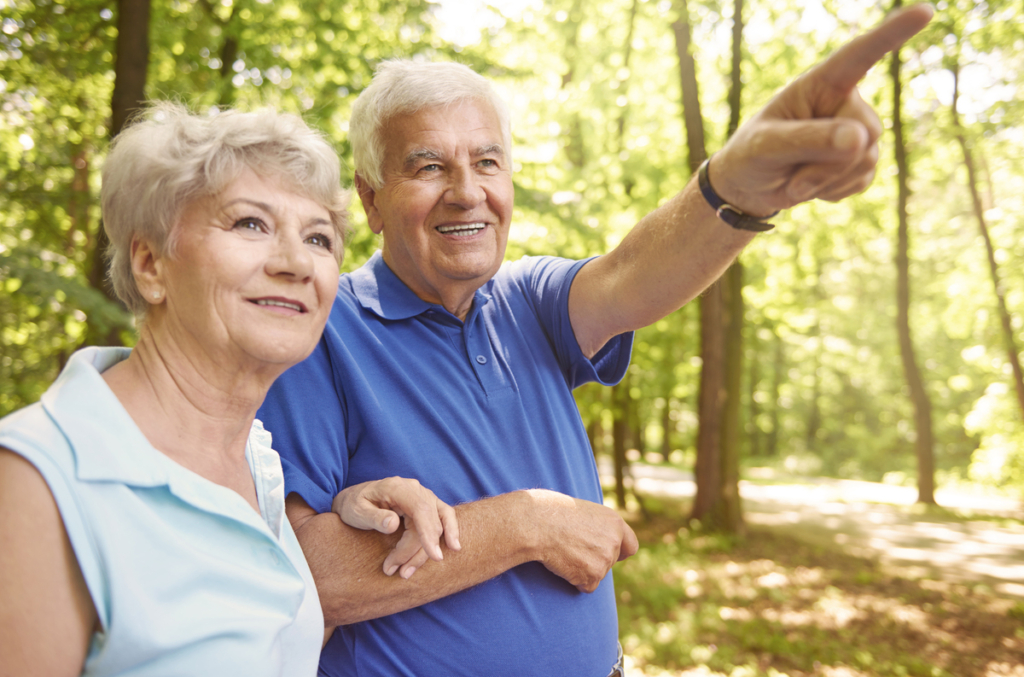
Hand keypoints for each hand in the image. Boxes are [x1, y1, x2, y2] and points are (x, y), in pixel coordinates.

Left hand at [332, 477, 460, 577]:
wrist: (355, 500)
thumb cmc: (354, 505)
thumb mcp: (356, 511)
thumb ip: (374, 517)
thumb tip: (393, 525)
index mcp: (397, 487)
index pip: (420, 510)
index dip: (428, 534)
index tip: (433, 556)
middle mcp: (414, 489)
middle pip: (428, 523)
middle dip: (417, 551)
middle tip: (398, 572)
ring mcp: (423, 496)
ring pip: (436, 525)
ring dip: (425, 551)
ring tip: (406, 572)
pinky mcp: (427, 505)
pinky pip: (444, 516)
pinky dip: (450, 531)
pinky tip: (455, 547)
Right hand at [525, 489, 638, 592]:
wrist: (538, 523)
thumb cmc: (554, 513)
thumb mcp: (584, 512)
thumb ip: (599, 528)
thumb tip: (598, 542)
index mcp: (615, 522)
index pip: (630, 546)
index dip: (620, 552)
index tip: (610, 554)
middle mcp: (614, 541)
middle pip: (610, 562)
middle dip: (594, 559)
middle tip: (572, 548)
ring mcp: (605, 560)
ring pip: (598, 574)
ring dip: (582, 569)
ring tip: (565, 552)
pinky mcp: (593, 575)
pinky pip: (587, 586)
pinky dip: (575, 580)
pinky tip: (563, 564)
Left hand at [711, 3, 934, 215]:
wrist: (751, 187)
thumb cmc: (752, 155)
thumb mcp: (767, 146)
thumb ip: (809, 139)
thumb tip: (860, 139)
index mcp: (821, 83)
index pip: (859, 55)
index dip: (892, 34)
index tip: (925, 11)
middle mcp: (845, 102)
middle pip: (867, 131)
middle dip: (829, 162)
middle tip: (792, 175)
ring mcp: (857, 132)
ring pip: (866, 159)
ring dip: (825, 180)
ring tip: (795, 180)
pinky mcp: (861, 162)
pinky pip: (862, 180)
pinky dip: (831, 192)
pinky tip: (810, 186)